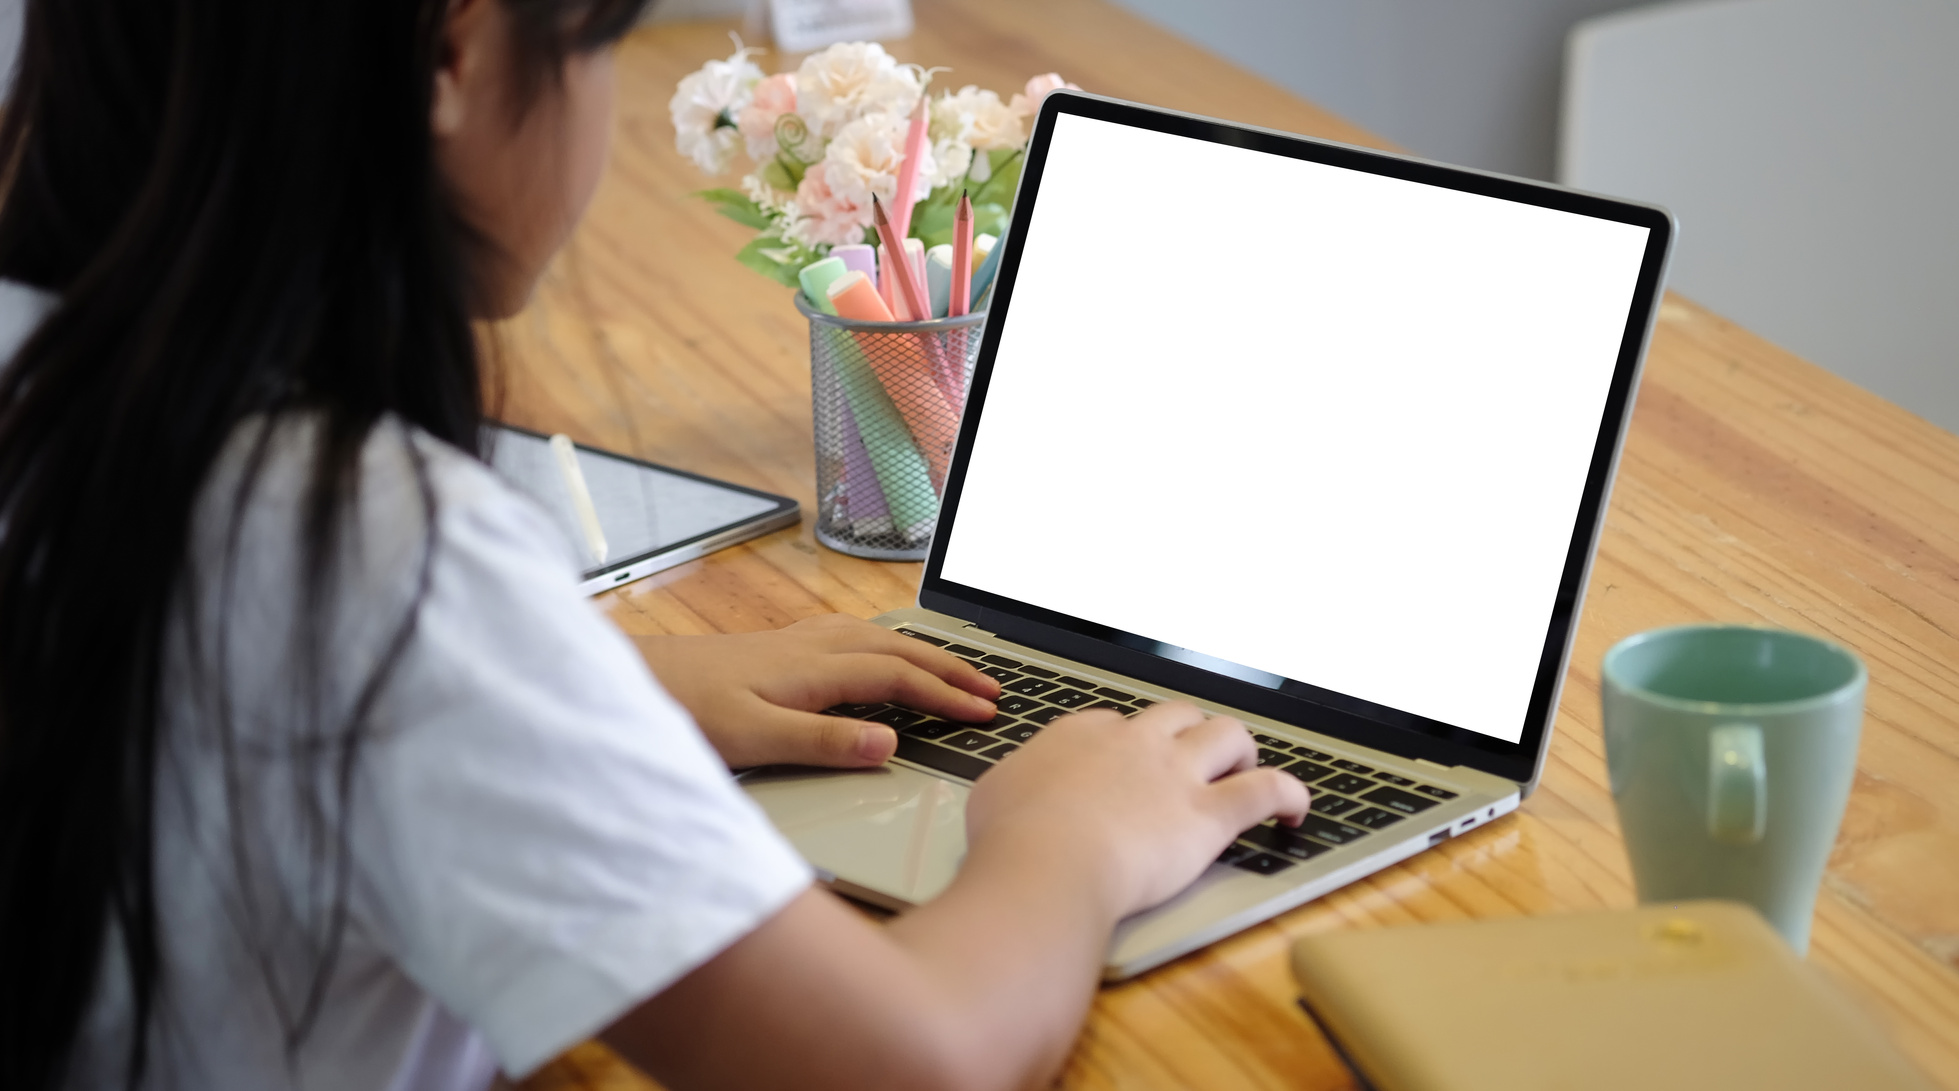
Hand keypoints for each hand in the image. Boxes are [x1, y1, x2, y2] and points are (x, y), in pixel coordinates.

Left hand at [633, 615, 999, 769]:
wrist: (630, 681)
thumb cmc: (683, 711)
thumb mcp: (753, 739)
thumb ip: (822, 743)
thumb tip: (888, 746)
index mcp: (813, 669)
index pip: (898, 677)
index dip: (946, 694)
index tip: (986, 713)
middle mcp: (809, 647)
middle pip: (897, 649)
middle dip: (949, 668)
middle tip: (993, 689)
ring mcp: (792, 642)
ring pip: (875, 637)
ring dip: (920, 652)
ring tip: (953, 669)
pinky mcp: (775, 646)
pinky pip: (849, 635)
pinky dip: (883, 642)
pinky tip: (877, 650)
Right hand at [962, 702, 1311, 918]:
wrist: (1048, 866)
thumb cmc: (1012, 840)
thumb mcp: (995, 795)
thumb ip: (1017, 784)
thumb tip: (1015, 793)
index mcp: (1081, 734)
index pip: (1115, 723)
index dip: (1127, 742)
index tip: (1125, 763)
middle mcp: (1134, 743)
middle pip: (1177, 714)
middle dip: (1189, 730)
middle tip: (1191, 756)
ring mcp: (1175, 774)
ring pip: (1228, 734)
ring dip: (1240, 748)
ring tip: (1244, 767)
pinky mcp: (1208, 815)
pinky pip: (1266, 789)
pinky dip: (1289, 794)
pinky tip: (1294, 810)